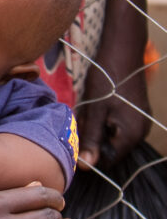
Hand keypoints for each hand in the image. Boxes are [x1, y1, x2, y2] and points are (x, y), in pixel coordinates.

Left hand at [78, 41, 150, 166]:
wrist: (122, 52)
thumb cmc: (107, 80)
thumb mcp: (94, 110)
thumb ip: (90, 138)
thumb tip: (85, 166)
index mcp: (131, 135)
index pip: (108, 160)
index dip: (91, 153)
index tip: (78, 136)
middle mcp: (140, 132)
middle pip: (111, 148)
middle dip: (93, 137)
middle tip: (83, 118)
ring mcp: (140, 122)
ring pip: (112, 135)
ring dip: (98, 127)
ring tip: (91, 109)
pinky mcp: (137, 113)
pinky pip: (118, 125)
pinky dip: (105, 119)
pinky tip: (98, 105)